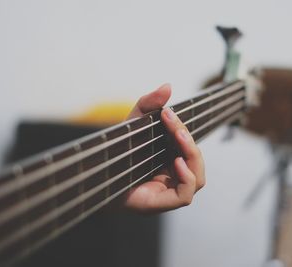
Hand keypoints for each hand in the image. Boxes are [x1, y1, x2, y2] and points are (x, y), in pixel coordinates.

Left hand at [124, 84, 205, 212]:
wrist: (94, 171)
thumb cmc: (115, 149)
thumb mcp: (133, 123)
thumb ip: (149, 103)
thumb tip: (168, 86)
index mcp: (170, 160)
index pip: (189, 148)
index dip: (185, 131)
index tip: (168, 112)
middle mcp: (172, 177)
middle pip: (196, 163)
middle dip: (190, 142)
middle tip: (176, 128)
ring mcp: (167, 191)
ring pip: (198, 180)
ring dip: (193, 157)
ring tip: (179, 139)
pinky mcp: (160, 203)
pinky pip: (185, 195)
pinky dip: (187, 178)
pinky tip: (177, 163)